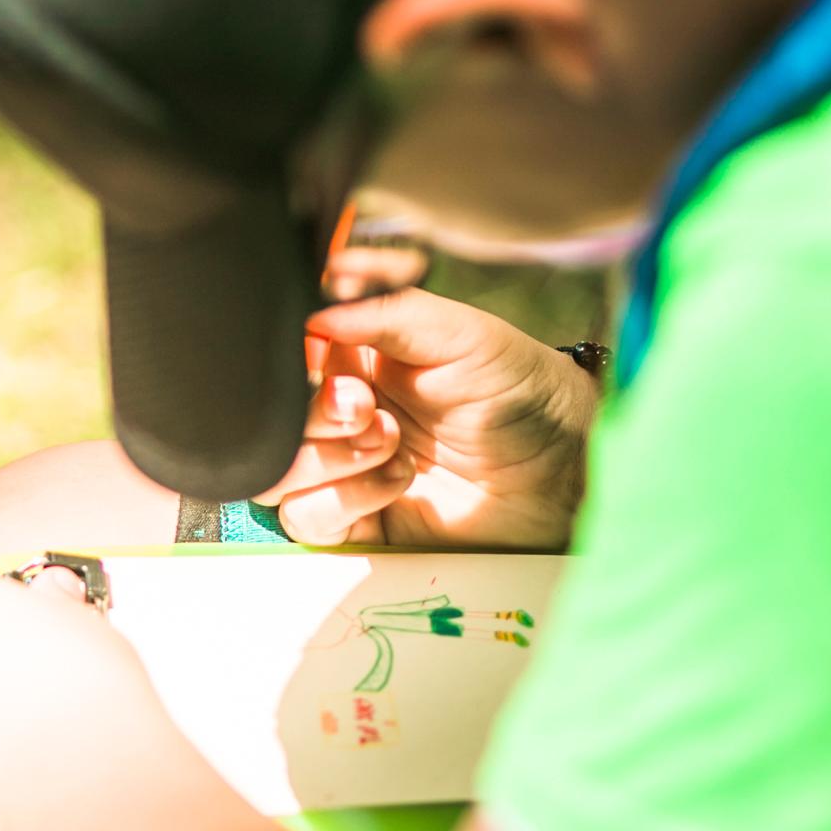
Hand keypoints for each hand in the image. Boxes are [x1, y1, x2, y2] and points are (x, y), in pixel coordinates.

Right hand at [255, 288, 597, 549]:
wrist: (562, 476)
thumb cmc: (522, 393)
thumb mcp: (463, 332)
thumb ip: (388, 309)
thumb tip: (316, 310)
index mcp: (353, 351)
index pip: (283, 347)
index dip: (289, 353)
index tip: (320, 352)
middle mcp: (339, 408)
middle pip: (268, 413)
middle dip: (313, 410)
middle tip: (367, 408)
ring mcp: (341, 466)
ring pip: (274, 466)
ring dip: (327, 455)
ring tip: (389, 442)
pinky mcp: (351, 520)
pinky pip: (303, 515)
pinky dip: (345, 498)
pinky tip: (397, 482)